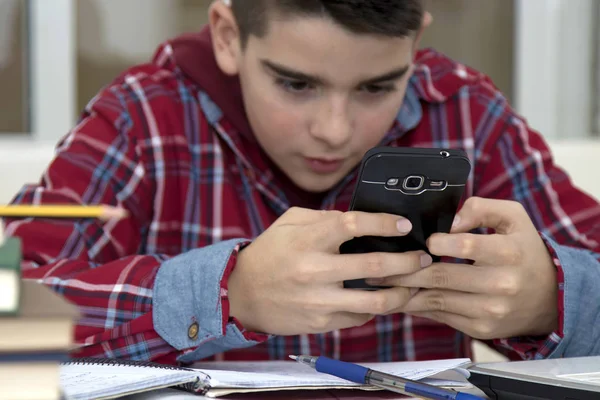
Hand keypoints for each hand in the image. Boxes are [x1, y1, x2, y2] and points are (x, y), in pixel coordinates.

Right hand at [227, 207, 430, 335]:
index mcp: (309, 239)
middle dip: (408, 261)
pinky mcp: (320, 322)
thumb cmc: (269, 253)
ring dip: (402, 292)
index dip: (384, 223)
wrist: (242, 293)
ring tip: (413, 285)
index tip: (404, 225)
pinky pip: (359, 317)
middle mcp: (315, 269)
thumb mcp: (290, 222)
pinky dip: (375, 308)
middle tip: (423, 258)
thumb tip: (360, 221)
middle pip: (375, 264)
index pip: (354, 225)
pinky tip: (381, 299)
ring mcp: (319, 299)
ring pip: (375, 300)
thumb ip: (324, 216)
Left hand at [369, 197, 558, 339]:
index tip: (424, 240)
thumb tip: (449, 219)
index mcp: (508, 253)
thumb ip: (480, 208)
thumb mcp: (513, 218)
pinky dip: (418, 306)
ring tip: (379, 282)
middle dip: (404, 270)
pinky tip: (400, 296)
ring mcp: (489, 310)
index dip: (438, 243)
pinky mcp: (480, 328)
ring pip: (435, 300)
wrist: (550, 297)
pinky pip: (440, 315)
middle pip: (441, 277)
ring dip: (404, 291)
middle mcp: (500, 284)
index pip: (466, 246)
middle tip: (377, 265)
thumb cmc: (523, 250)